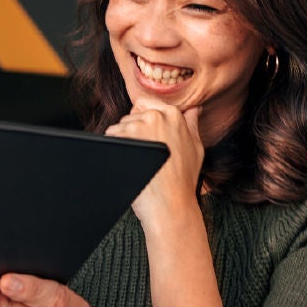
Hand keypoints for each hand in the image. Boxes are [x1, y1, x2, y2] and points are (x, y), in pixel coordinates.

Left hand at [104, 102, 201, 225]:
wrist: (170, 204)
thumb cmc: (183, 179)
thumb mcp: (196, 147)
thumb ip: (192, 124)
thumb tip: (193, 109)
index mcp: (173, 114)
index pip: (144, 102)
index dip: (142, 119)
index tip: (146, 137)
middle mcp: (155, 116)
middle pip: (130, 115)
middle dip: (132, 131)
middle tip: (145, 154)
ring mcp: (138, 126)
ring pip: (119, 126)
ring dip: (123, 140)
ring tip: (138, 160)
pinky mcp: (124, 138)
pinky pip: (110, 136)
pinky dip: (114, 147)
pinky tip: (128, 162)